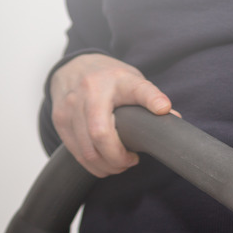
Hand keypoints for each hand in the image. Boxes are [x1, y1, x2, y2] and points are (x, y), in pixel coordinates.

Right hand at [50, 53, 177, 176]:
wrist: (75, 67)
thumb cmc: (110, 78)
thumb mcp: (134, 80)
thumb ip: (151, 98)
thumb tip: (173, 118)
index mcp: (115, 80)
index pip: (138, 90)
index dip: (152, 100)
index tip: (163, 109)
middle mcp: (89, 91)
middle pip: (101, 135)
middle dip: (118, 158)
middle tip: (132, 160)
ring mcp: (70, 106)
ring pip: (86, 150)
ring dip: (106, 165)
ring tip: (120, 164)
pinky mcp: (59, 120)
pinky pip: (75, 152)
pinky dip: (92, 164)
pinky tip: (104, 162)